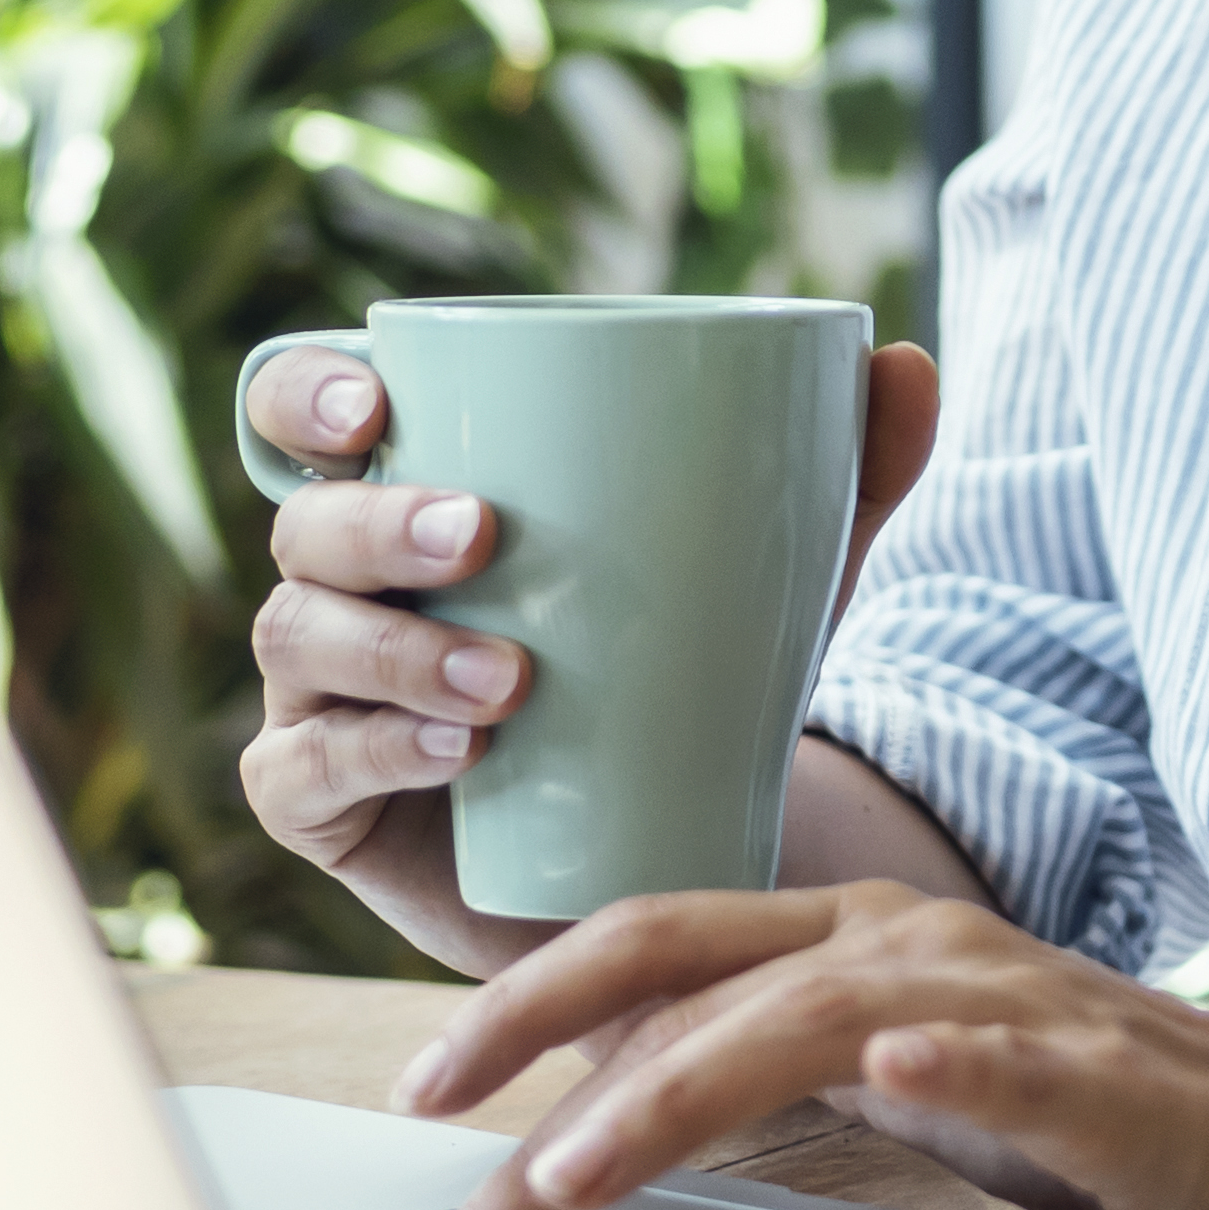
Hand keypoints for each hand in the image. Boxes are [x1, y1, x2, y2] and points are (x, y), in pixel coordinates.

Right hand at [234, 334, 939, 979]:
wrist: (669, 849)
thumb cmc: (685, 673)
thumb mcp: (776, 573)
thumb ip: (847, 470)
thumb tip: (910, 360)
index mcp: (417, 489)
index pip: (306, 412)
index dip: (307, 394)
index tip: (376, 405)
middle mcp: (348, 581)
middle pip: (308, 522)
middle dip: (378, 521)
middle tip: (482, 534)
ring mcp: (322, 693)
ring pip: (299, 634)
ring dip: (397, 648)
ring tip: (509, 679)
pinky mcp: (321, 802)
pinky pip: (298, 767)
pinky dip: (374, 751)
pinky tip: (455, 756)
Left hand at [385, 895, 1208, 1209]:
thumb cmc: (1085, 1115)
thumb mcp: (888, 1078)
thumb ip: (762, 1065)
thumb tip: (592, 1099)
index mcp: (850, 937)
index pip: (651, 944)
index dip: (522, 1002)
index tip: (417, 1095)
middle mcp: (906, 940)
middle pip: (686, 956)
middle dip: (538, 1034)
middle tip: (427, 1122)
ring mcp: (999, 999)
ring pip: (803, 1020)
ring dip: (675, 1093)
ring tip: (572, 1172)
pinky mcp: (1098, 1073)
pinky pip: (1010, 1063)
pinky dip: (947, 1069)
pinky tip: (896, 1078)